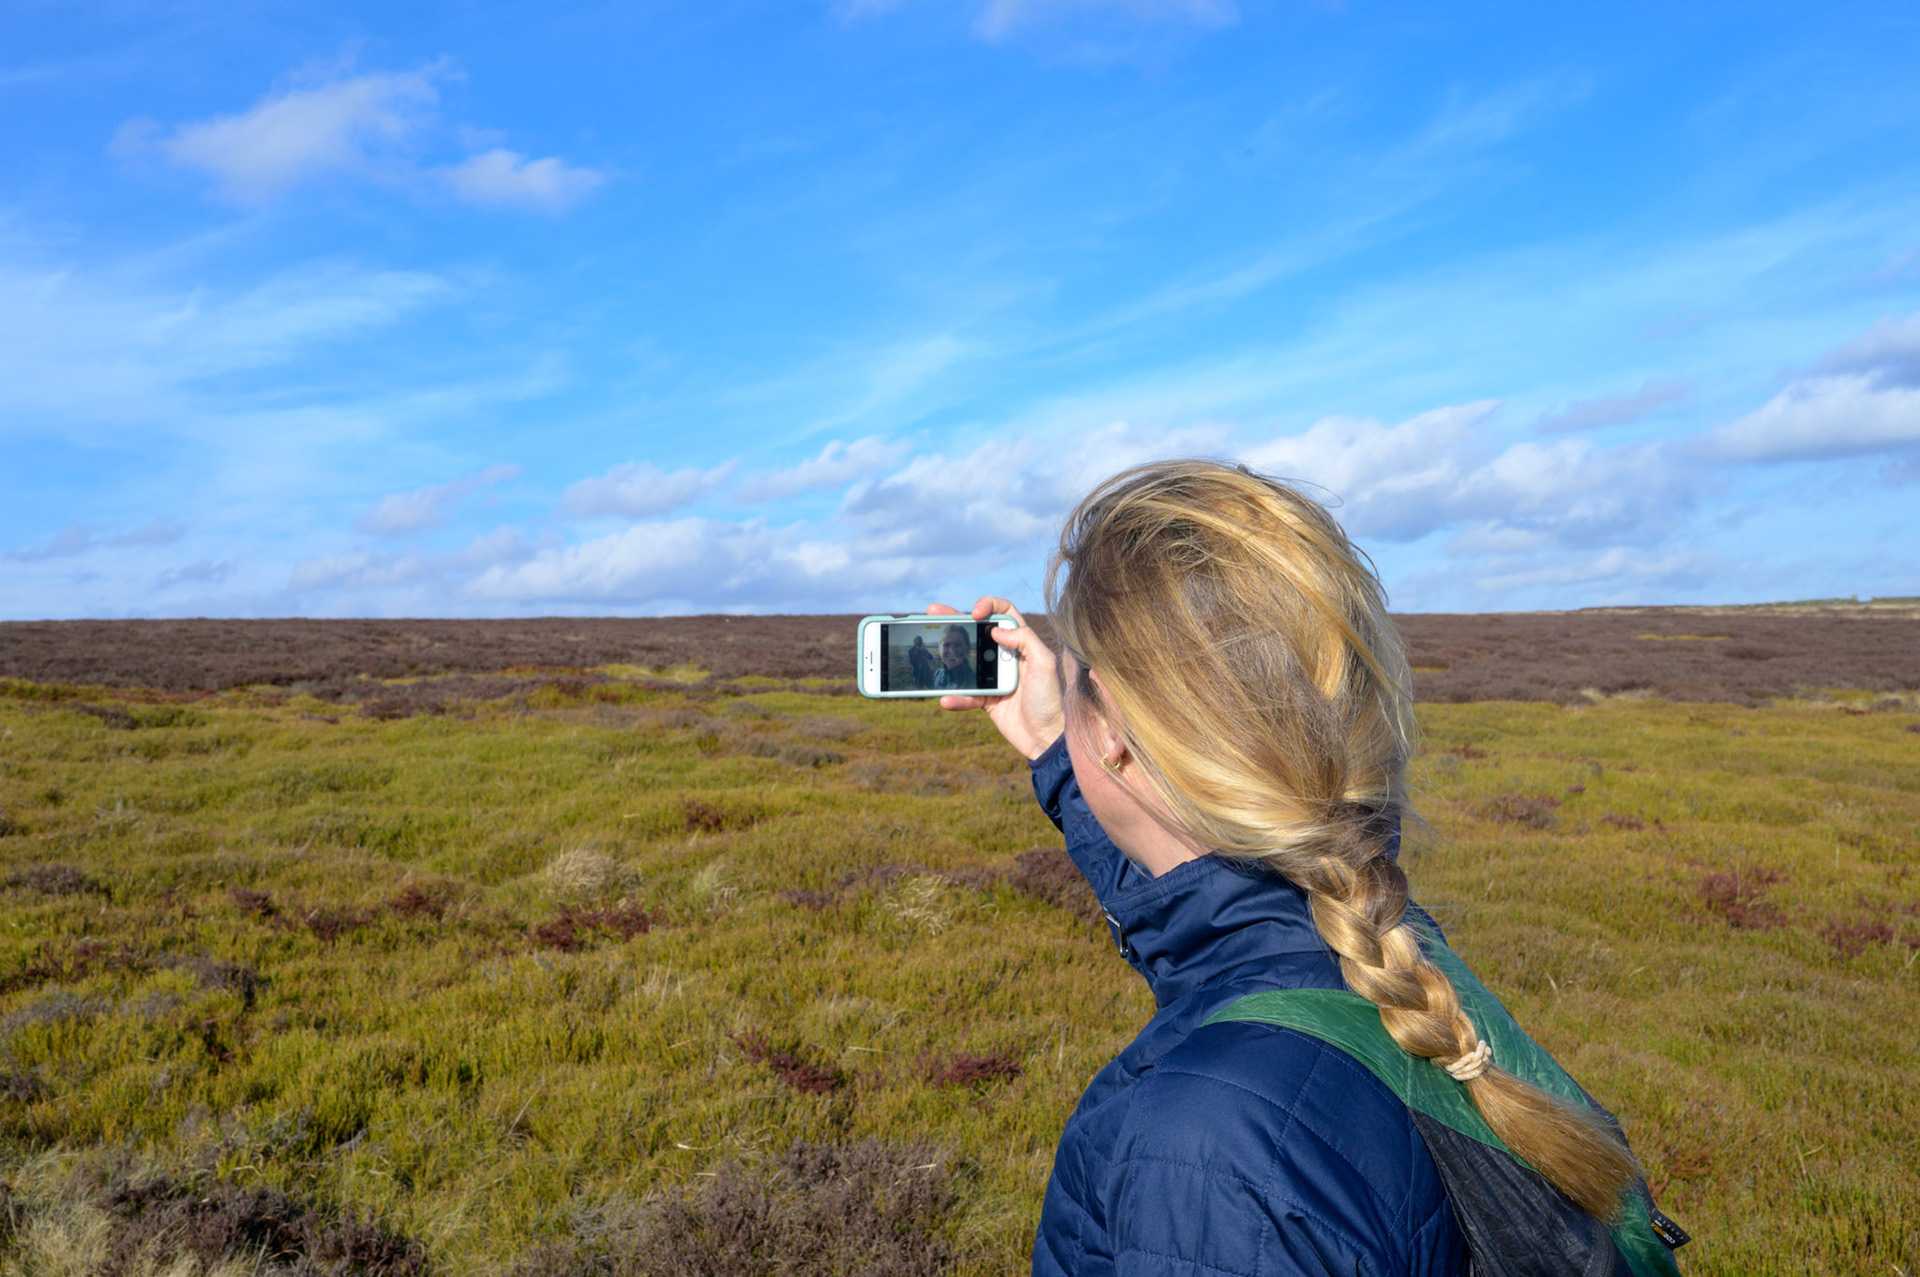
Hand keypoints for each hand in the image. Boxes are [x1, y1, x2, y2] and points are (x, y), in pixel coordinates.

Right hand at [929, 597, 1062, 760]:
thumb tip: (996, 629)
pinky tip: (946, 698)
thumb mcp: (1045, 664)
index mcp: (1022, 643)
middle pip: (977, 632)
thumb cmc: (1050, 700)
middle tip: (933, 612)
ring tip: (932, 650)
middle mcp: (1006, 657)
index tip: (975, 613)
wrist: (1046, 738)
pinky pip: (966, 695)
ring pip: (966, 661)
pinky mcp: (986, 700)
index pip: (1004, 614)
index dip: (988, 606)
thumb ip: (1026, 640)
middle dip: (955, 620)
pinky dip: (956, 698)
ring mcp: (994, 678)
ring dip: (947, 656)